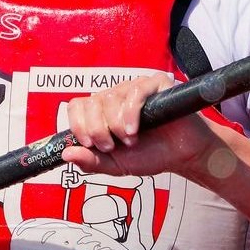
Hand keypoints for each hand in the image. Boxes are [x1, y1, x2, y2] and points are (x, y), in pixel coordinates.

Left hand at [58, 73, 222, 180]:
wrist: (183, 155)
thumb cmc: (151, 155)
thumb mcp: (116, 165)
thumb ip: (92, 161)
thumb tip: (66, 154)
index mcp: (103, 111)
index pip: (77, 106)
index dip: (79, 125)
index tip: (91, 144)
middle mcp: (116, 96)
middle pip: (91, 102)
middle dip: (98, 129)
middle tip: (112, 146)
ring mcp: (135, 88)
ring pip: (111, 97)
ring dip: (117, 125)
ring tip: (131, 140)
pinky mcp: (156, 84)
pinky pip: (135, 91)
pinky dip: (131, 113)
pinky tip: (135, 130)